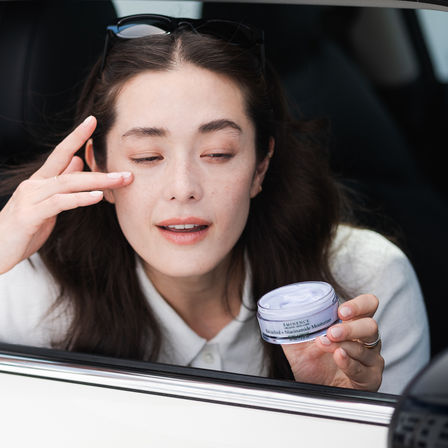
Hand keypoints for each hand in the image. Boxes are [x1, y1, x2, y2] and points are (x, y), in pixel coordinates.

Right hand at [0, 116, 132, 273]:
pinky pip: (59, 203)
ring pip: (68, 183)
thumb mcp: (45, 205)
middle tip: (127, 170)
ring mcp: (30, 199)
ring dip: (97, 181)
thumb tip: (78, 162)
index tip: (92, 121)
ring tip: (120, 180)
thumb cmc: (23, 229)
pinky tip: (97, 196)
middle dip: (100, 168)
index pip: (60, 154)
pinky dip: (80, 198)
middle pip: (70, 168)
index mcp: (39, 182)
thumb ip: (61, 184)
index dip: (76, 137)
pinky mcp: (29, 215)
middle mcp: (34, 186)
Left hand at [282, 294, 383, 390]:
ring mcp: (369, 358)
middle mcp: (364, 339)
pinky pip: (363, 370)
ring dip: (344, 345)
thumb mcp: (298, 341)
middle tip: (331, 332)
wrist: (312, 390)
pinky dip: (349, 363)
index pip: (367, 306)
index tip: (342, 311)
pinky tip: (338, 357)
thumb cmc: (311, 363)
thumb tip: (282, 313)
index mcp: (351, 323)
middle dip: (350, 328)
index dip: (359, 305)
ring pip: (365, 348)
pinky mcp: (369, 378)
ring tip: (326, 345)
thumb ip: (294, 326)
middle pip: (370, 326)